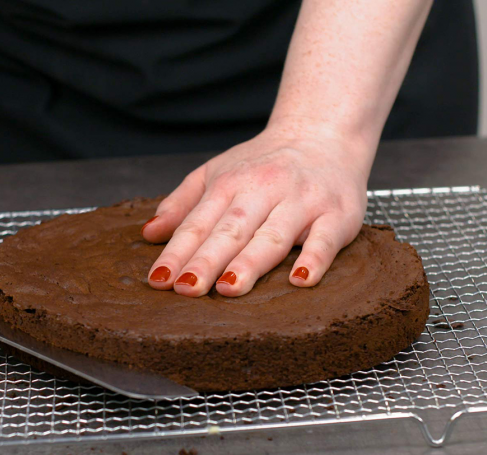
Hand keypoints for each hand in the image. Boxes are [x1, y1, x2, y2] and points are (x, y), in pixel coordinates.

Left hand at [141, 122, 371, 296]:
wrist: (325, 133)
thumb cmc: (265, 163)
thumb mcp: (218, 172)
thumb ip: (183, 203)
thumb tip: (149, 234)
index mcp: (231, 182)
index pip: (198, 223)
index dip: (177, 252)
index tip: (158, 281)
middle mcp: (264, 190)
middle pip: (231, 230)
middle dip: (207, 260)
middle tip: (186, 289)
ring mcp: (302, 202)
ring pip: (273, 236)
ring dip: (251, 263)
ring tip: (229, 288)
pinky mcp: (337, 215)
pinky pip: (325, 239)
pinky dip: (314, 259)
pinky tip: (301, 280)